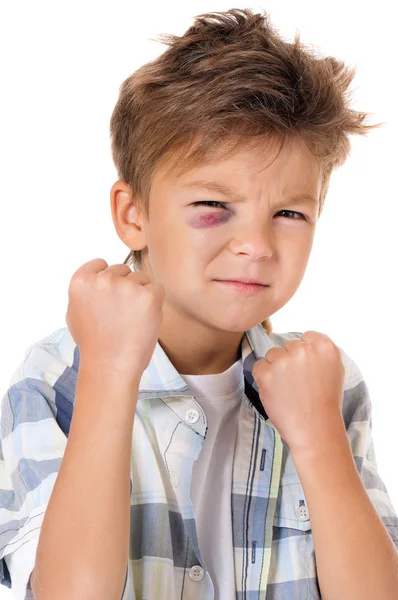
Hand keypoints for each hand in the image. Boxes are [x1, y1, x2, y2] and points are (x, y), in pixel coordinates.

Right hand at [66, 258, 165, 380]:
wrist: (110, 366)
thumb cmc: (93, 343)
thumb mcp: (74, 312)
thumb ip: (85, 289)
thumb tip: (98, 275)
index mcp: (81, 281)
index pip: (100, 264)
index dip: (107, 281)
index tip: (108, 298)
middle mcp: (103, 279)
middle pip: (122, 269)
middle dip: (124, 287)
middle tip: (120, 313)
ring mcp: (126, 286)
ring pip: (141, 278)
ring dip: (140, 294)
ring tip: (131, 319)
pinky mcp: (148, 296)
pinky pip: (157, 289)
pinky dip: (155, 302)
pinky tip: (144, 319)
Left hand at [252, 331, 345, 453]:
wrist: (315, 429)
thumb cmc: (325, 402)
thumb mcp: (334, 369)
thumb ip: (319, 352)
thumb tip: (302, 341)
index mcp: (324, 347)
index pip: (306, 337)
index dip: (304, 354)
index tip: (307, 369)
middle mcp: (304, 350)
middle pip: (288, 346)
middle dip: (289, 361)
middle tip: (297, 383)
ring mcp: (284, 361)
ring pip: (272, 354)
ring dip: (275, 368)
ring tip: (287, 389)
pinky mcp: (267, 373)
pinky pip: (258, 366)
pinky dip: (263, 378)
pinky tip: (276, 391)